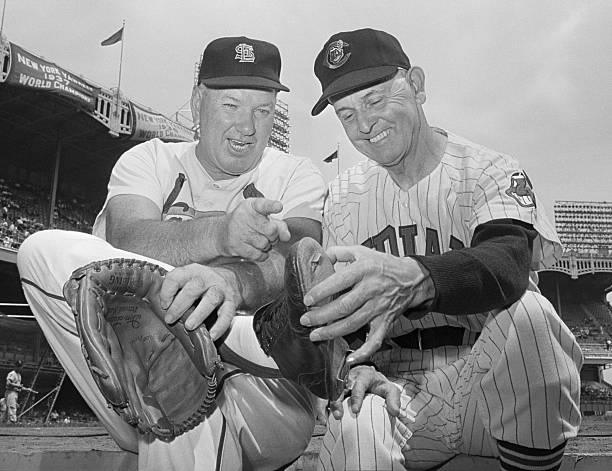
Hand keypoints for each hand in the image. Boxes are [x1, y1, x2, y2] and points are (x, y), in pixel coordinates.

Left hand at [160, 264, 240, 339]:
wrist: (232, 280)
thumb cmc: (202, 284)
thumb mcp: (188, 280)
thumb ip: (174, 290)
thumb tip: (155, 309)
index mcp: (192, 271)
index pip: (177, 276)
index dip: (168, 291)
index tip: (164, 305)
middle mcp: (207, 278)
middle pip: (195, 287)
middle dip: (180, 304)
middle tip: (170, 319)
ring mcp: (221, 290)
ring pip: (212, 298)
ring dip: (199, 313)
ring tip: (189, 326)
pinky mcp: (232, 302)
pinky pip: (227, 314)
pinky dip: (220, 325)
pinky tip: (211, 335)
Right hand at [217, 198, 290, 261]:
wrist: (223, 232)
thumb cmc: (247, 223)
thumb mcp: (263, 217)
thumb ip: (279, 225)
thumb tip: (286, 236)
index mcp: (252, 206)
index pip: (263, 205)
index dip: (272, 206)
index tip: (278, 207)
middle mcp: (244, 216)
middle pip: (271, 230)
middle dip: (274, 236)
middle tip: (267, 234)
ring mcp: (238, 231)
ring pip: (265, 244)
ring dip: (266, 245)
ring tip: (258, 239)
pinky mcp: (235, 245)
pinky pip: (258, 254)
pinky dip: (261, 254)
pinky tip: (255, 248)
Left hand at [301, 245, 433, 363]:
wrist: (412, 278)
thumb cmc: (383, 265)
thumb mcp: (362, 251)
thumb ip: (339, 252)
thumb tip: (320, 257)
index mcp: (364, 270)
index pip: (340, 281)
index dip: (322, 291)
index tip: (307, 299)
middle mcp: (372, 289)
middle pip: (344, 306)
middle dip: (321, 316)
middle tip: (305, 320)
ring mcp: (379, 307)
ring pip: (353, 323)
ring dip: (332, 332)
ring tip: (315, 335)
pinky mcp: (386, 321)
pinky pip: (375, 340)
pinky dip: (364, 352)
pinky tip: (350, 359)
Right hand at [329, 365, 400, 419]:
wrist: (366, 376)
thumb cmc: (377, 385)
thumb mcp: (389, 389)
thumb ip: (393, 399)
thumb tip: (395, 412)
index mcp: (364, 375)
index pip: (359, 384)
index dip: (356, 397)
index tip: (356, 410)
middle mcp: (348, 377)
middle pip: (339, 387)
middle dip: (336, 401)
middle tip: (338, 416)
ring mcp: (338, 382)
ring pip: (328, 391)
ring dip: (325, 405)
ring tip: (325, 420)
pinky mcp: (332, 388)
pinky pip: (322, 396)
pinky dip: (321, 407)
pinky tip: (322, 419)